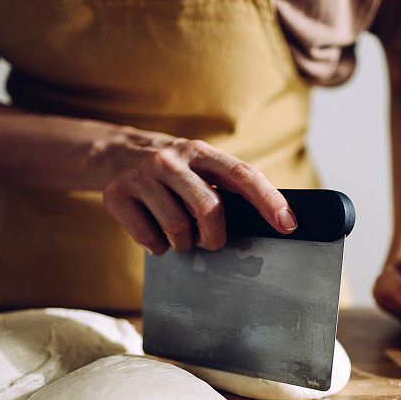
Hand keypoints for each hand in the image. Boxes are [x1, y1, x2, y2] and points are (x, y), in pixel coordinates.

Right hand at [94, 126, 296, 254]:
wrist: (112, 152)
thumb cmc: (171, 169)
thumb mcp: (198, 165)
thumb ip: (226, 186)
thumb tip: (268, 219)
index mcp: (200, 152)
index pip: (242, 175)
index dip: (268, 200)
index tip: (288, 224)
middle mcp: (171, 160)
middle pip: (209, 209)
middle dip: (215, 236)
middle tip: (211, 241)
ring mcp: (142, 177)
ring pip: (177, 229)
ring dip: (184, 244)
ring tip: (179, 235)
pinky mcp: (117, 196)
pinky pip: (149, 239)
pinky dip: (158, 246)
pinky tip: (154, 233)